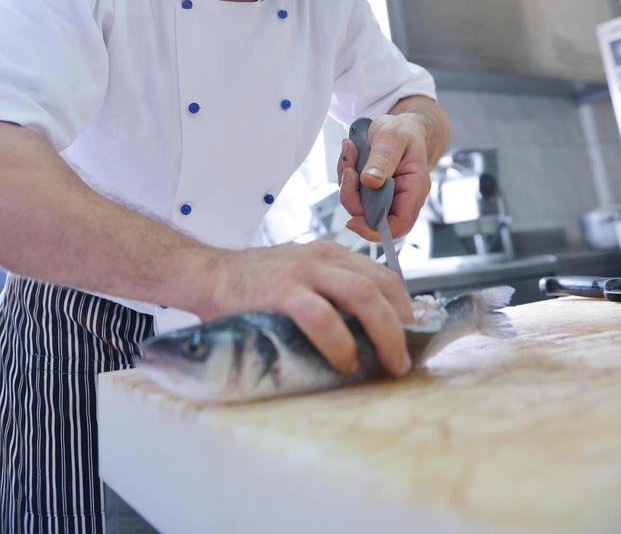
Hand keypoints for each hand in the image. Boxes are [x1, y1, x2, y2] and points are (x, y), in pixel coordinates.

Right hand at [200, 240, 412, 376]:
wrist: (206, 274)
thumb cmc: (253, 288)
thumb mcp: (299, 280)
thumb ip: (328, 297)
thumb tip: (366, 339)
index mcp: (331, 255)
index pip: (384, 276)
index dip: (406, 309)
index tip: (414, 339)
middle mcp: (323, 257)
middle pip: (382, 285)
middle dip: (403, 325)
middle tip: (406, 360)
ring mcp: (303, 271)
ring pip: (362, 295)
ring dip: (385, 333)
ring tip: (388, 365)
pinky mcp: (281, 290)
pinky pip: (321, 316)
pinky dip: (340, 342)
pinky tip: (345, 363)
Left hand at [337, 113, 431, 241]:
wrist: (399, 126)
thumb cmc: (402, 131)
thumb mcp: (394, 137)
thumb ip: (383, 159)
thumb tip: (370, 182)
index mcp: (414, 188)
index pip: (400, 224)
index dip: (376, 229)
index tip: (353, 221)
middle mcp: (400, 197)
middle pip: (371, 217)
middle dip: (352, 196)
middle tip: (348, 169)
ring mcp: (383, 195)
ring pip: (357, 204)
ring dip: (347, 180)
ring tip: (351, 150)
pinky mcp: (369, 190)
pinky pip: (350, 191)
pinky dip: (345, 173)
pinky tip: (351, 151)